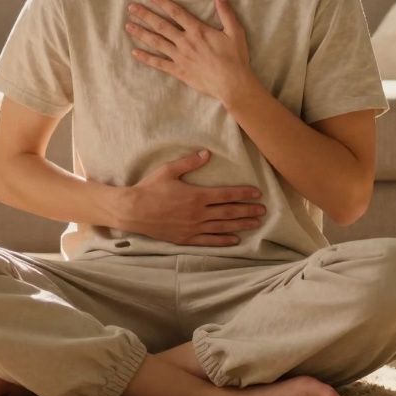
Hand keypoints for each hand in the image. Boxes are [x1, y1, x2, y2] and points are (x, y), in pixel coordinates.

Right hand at [119, 149, 265, 246]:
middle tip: (263, 210)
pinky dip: (224, 240)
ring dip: (241, 225)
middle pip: (229, 212)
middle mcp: (198, 213)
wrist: (133, 211)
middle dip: (248, 210)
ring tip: (256, 223)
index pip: (226, 194)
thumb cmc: (149, 188)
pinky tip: (236, 240)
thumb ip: (189, 163)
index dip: (243, 194)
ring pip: (223, 227)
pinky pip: (209, 240)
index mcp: (197, 195)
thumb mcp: (168, 171)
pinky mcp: (186, 238)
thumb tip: (207, 154)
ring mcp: (193, 227)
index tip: (257, 193)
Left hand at [126, 0, 253, 104]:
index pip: (176, 12)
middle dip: (145, 15)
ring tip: (128, 26)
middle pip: (161, 26)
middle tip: (131, 7)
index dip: (162, 2)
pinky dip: (146, 58)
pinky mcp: (179, 71)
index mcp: (198, 31)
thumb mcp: (235, 32)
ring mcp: (180, 57)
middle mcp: (185, 42)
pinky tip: (135, 53)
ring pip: (156, 42)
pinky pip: (159, 64)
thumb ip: (226, 13)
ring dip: (141, 33)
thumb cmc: (235, 58)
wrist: (233, 84)